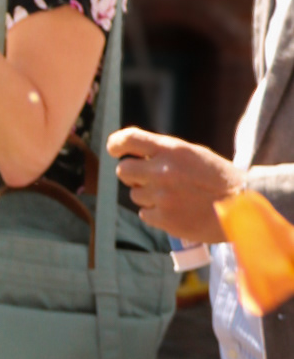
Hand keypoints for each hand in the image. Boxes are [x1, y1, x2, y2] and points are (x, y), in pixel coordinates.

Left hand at [108, 127, 243, 243]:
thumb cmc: (219, 179)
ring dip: (148, 196)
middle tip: (148, 179)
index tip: (114, 149)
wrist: (244, 209)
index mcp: (171, 150)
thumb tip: (135, 154)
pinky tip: (176, 211)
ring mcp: (162, 196)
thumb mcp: (193, 155)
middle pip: (123, 170)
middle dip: (132, 175)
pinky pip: (145, 214)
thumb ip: (164, 153)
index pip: (129, 139)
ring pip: (135, 195)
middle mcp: (162, 171)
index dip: (116, 144)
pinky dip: (156, 214)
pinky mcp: (165, 219)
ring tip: (174, 197)